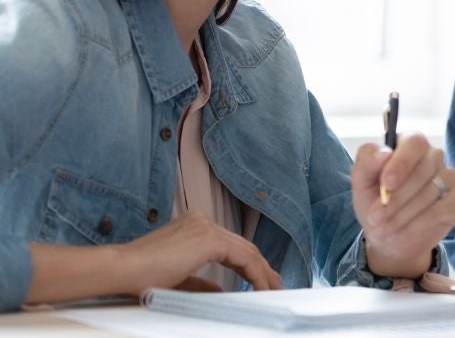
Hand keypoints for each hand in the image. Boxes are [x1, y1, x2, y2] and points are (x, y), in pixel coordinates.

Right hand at [115, 211, 281, 294]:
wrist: (120, 270)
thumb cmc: (139, 277)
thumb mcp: (177, 279)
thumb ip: (200, 283)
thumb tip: (219, 291)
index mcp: (193, 227)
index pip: (230, 245)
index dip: (249, 263)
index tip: (261, 279)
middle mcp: (201, 222)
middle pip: (241, 246)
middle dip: (261, 267)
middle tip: (275, 283)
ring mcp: (205, 227)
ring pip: (245, 250)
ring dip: (262, 271)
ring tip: (274, 288)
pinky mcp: (207, 238)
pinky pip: (242, 257)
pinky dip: (256, 272)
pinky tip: (262, 286)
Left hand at [351, 135, 454, 278]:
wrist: (389, 238)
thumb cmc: (374, 203)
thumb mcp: (361, 182)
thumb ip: (366, 160)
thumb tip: (384, 153)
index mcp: (409, 145)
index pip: (414, 142)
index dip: (402, 163)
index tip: (386, 185)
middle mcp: (433, 156)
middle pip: (424, 169)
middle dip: (397, 197)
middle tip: (376, 218)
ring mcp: (448, 177)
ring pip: (432, 190)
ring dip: (404, 213)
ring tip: (384, 229)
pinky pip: (444, 207)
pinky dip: (421, 222)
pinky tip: (406, 231)